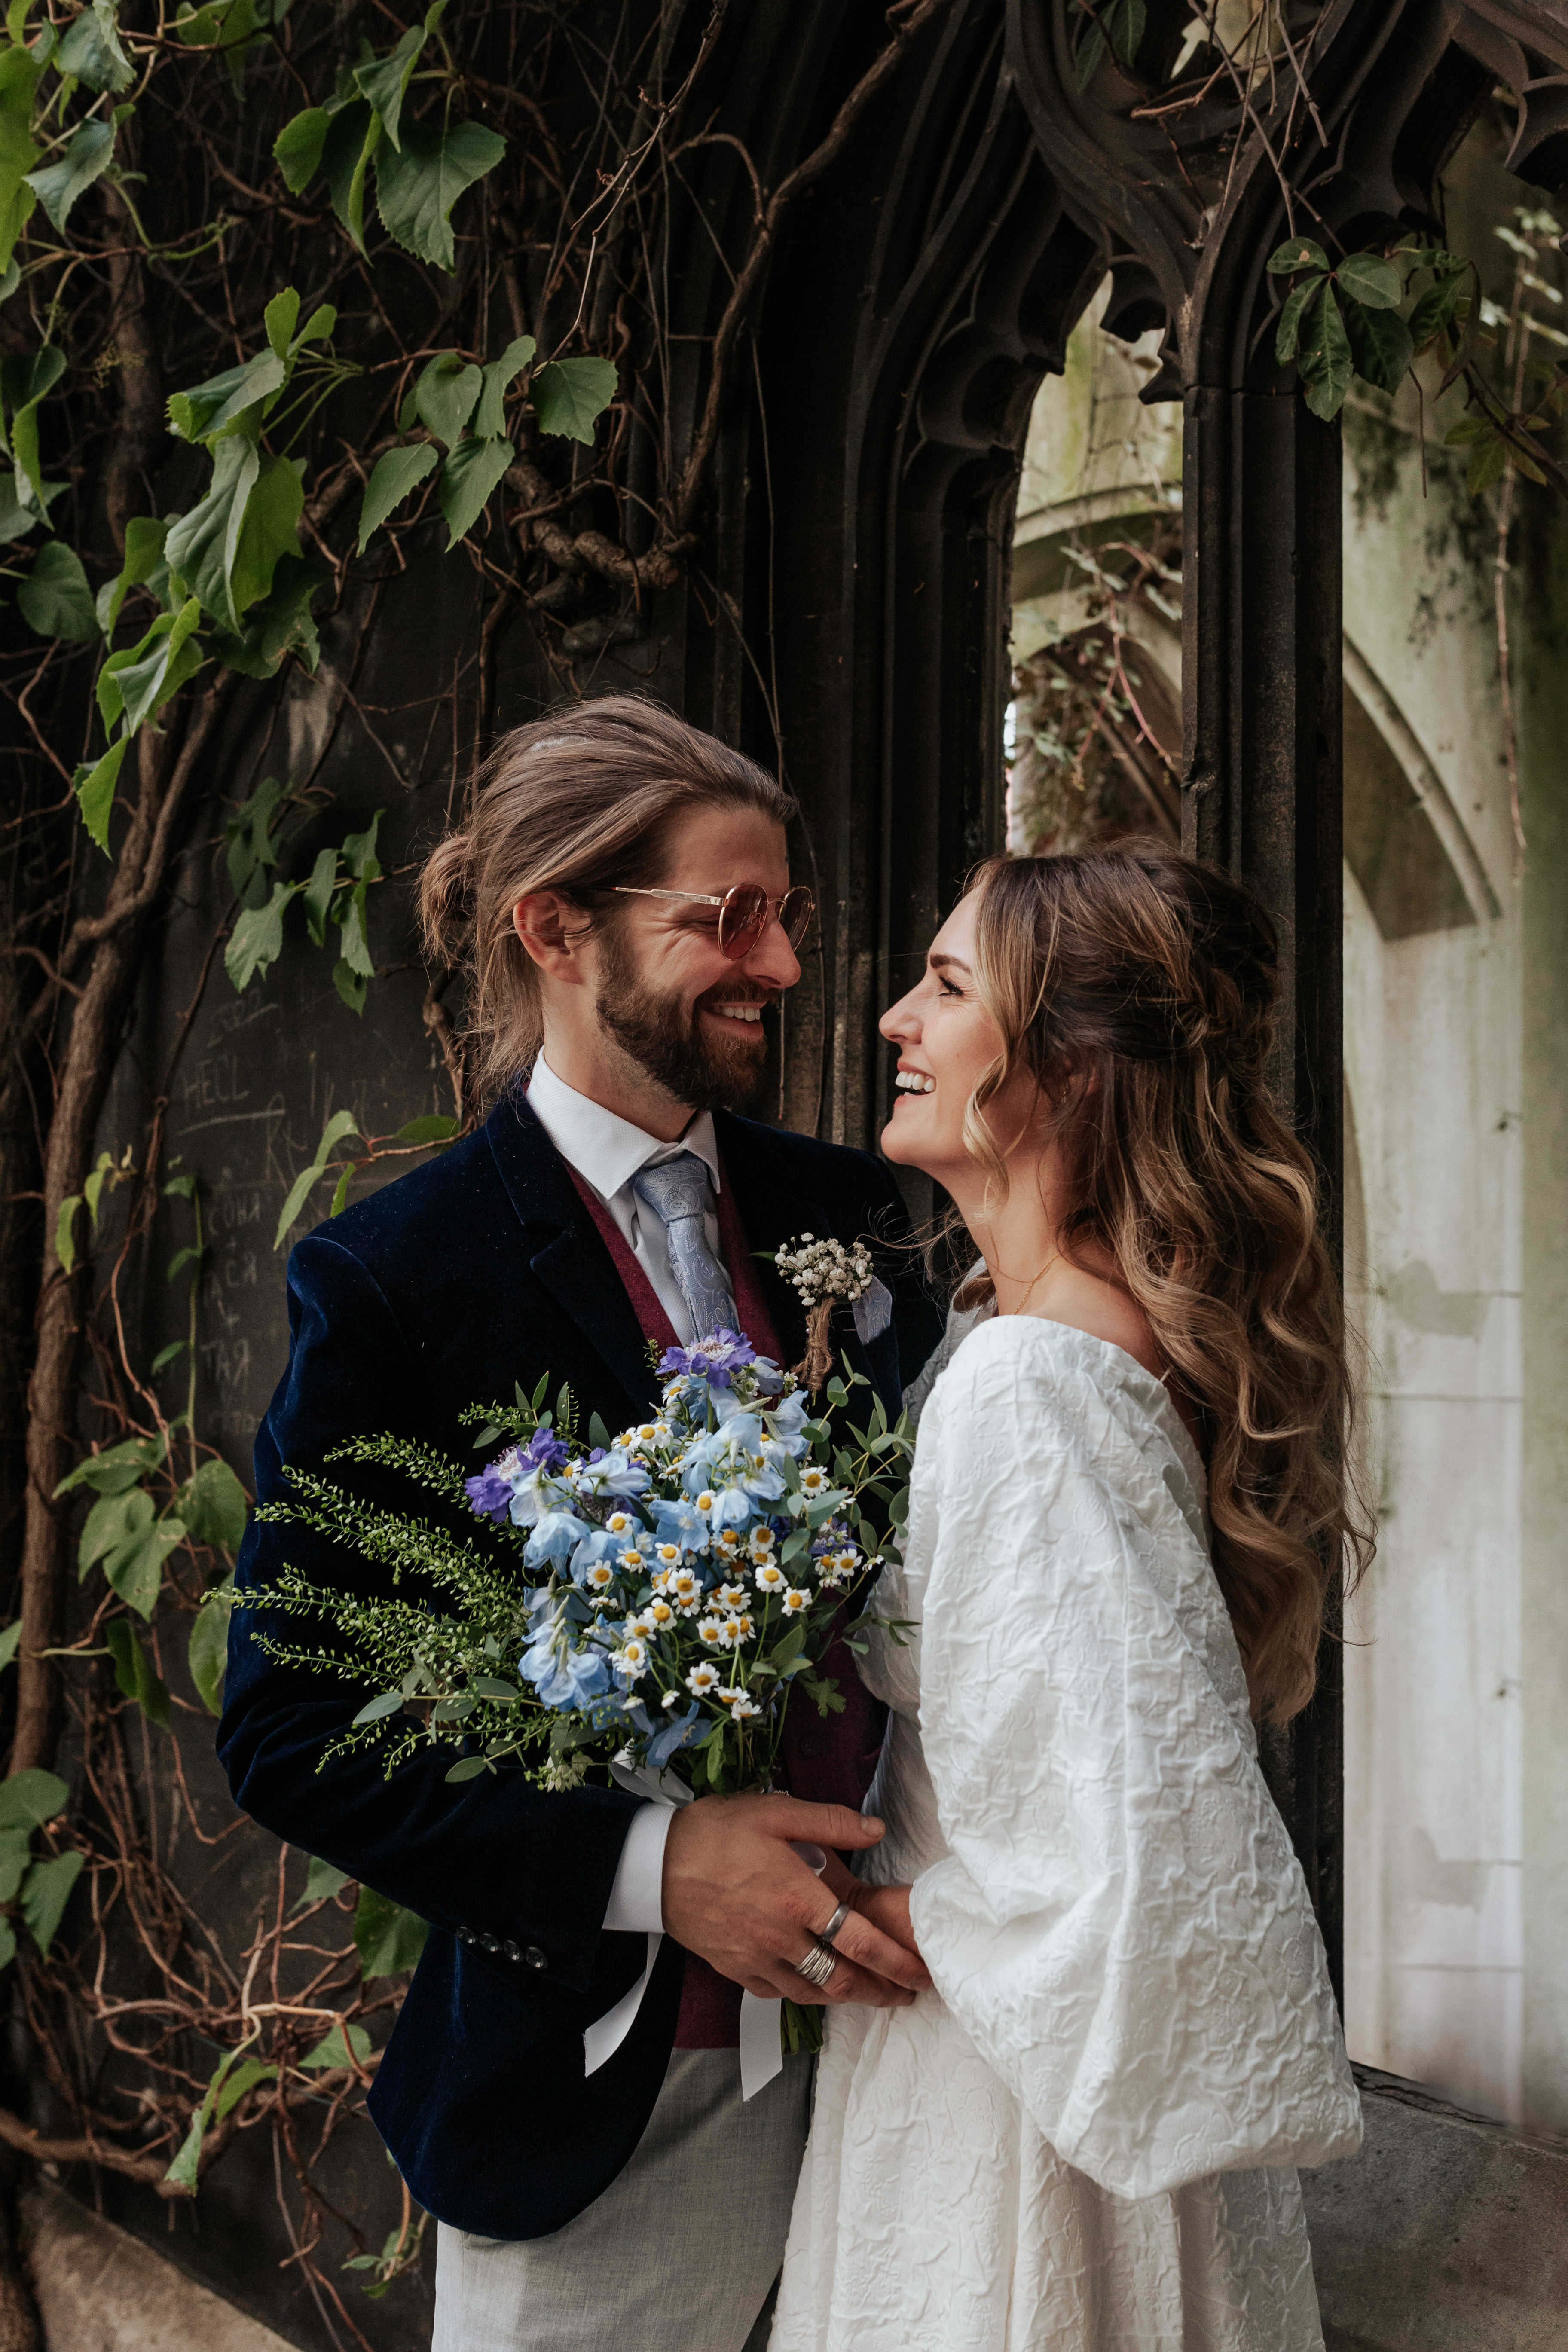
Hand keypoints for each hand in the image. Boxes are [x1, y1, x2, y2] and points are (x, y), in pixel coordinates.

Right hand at [661, 1791, 932, 2005]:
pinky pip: (778, 1992)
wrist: (655, 1863)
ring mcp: (757, 1958)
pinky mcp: (735, 1968)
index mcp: (799, 1899)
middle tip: (907, 1994)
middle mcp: (783, 1938)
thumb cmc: (716, 1832)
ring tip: (872, 1995)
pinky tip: (814, 1987)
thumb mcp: (776, 1812)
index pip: (862, 1942)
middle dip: (882, 1991)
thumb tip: (876, 1830)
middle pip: (844, 1979)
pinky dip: (804, 1994)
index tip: (921, 1973)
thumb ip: (831, 1822)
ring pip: (813, 1992)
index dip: (898, 1962)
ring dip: (848, 1997)